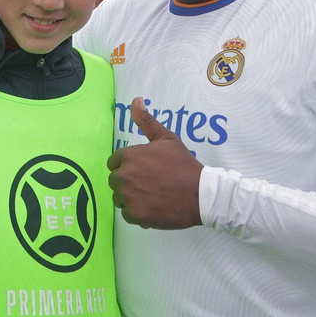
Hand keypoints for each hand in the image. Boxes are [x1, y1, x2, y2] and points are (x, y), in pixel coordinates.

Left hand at [107, 98, 204, 229]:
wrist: (201, 194)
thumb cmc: (184, 165)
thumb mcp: (167, 139)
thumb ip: (147, 122)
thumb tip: (136, 100)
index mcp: (129, 156)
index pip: (114, 162)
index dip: (128, 166)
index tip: (143, 171)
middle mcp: (124, 175)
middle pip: (115, 181)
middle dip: (129, 183)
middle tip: (150, 184)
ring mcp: (128, 196)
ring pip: (119, 199)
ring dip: (131, 199)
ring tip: (152, 196)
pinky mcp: (135, 215)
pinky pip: (127, 215)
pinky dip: (138, 214)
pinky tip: (153, 208)